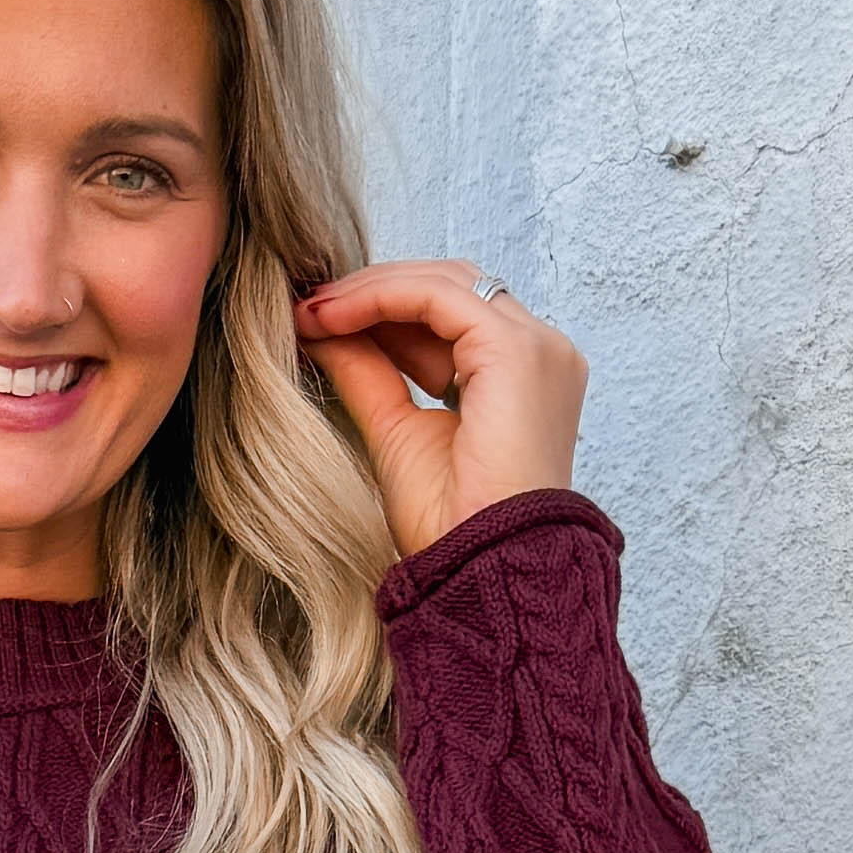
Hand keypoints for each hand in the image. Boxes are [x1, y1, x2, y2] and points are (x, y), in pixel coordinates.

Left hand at [291, 260, 586, 559]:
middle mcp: (540, 353)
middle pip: (451, 290)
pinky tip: (332, 315)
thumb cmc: (452, 527)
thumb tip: (321, 329)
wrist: (481, 569)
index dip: (384, 311)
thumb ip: (367, 374)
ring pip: (445, 283)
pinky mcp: (515, 350)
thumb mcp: (395, 432)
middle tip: (311, 305)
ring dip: (372, 289)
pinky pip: (438, 297)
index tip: (320, 320)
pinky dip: (381, 297)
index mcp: (522, 378)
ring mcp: (536, 348)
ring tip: (313, 309)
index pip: (451, 317)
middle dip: (377, 292)